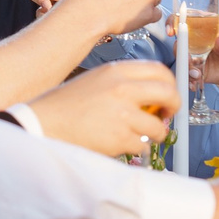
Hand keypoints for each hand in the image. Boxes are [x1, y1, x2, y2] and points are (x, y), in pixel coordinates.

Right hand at [27, 61, 180, 157]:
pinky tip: (121, 144)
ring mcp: (123, 114)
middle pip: (168, 94)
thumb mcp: (96, 80)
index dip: (170, 85)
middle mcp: (122, 88)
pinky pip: (143, 145)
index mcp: (116, 71)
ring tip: (140, 135)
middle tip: (166, 116)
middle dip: (173, 107)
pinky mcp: (120, 137)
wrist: (44, 124)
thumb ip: (124, 83)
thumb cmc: (67, 105)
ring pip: (158, 126)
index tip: (167, 96)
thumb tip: (154, 98)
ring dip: (155, 134)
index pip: (160, 71)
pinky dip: (136, 148)